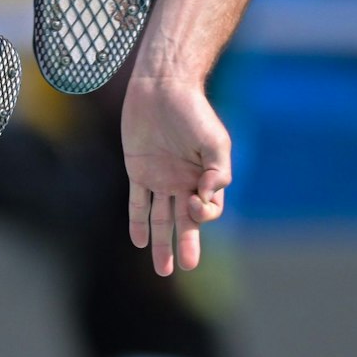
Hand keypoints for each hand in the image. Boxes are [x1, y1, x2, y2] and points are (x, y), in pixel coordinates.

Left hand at [121, 74, 232, 275]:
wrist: (162, 86)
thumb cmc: (193, 112)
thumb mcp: (215, 142)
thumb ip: (218, 173)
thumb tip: (207, 199)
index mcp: (204, 176)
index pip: (207, 210)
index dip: (202, 216)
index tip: (195, 202)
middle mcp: (183, 181)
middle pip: (185, 222)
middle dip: (186, 246)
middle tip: (185, 268)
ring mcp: (160, 177)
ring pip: (161, 218)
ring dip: (161, 243)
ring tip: (163, 270)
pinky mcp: (138, 170)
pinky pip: (138, 202)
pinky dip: (138, 222)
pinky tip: (139, 241)